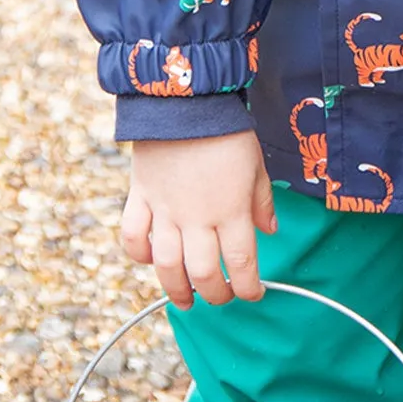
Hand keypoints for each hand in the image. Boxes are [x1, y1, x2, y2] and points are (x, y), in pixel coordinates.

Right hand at [121, 131, 276, 309]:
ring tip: (185, 300)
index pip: (242, 264)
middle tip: (220, 297)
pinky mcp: (140, 197)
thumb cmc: (226, 131)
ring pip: (167, 266)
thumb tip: (269, 230)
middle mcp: (198, 218)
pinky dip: (140, 254)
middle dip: (215, 295)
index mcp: (232, 211)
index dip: (249, 288)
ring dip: (177, 290)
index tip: (253, 294)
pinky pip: (133, 236)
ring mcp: (165, 210)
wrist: (185, 101)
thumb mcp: (257, 166)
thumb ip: (262, 202)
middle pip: (204, 274)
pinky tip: (151, 260)